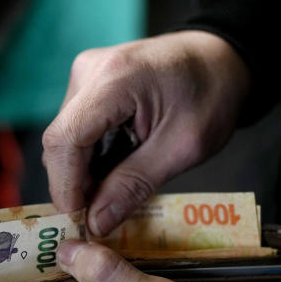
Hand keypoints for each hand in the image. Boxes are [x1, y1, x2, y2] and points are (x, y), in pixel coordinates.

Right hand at [42, 30, 250, 235]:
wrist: (220, 58)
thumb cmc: (211, 96)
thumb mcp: (183, 148)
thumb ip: (135, 184)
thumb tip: (96, 223)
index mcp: (115, 79)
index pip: (66, 138)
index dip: (65, 184)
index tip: (80, 219)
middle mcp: (90, 70)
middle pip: (60, 139)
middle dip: (74, 183)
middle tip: (100, 215)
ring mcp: (86, 73)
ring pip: (65, 137)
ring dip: (82, 171)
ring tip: (113, 191)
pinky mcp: (88, 81)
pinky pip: (76, 127)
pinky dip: (89, 155)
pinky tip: (114, 167)